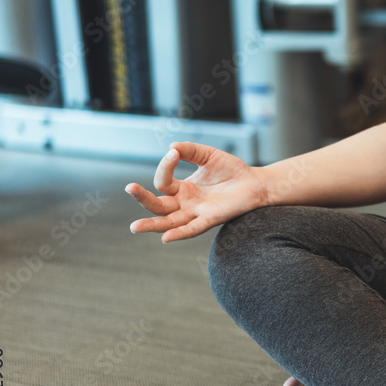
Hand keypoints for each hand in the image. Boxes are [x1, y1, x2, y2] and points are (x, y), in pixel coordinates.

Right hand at [125, 142, 270, 242]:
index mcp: (182, 188)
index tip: (174, 153)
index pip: (163, 181)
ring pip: (170, 221)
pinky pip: (193, 229)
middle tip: (130, 187)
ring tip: (135, 227)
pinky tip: (166, 238)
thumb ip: (190, 150)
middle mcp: (186, 203)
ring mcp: (197, 212)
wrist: (255, 183)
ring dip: (153, 224)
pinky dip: (180, 233)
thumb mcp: (208, 155)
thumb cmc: (232, 170)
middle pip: (158, 205)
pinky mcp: (211, 219)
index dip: (165, 166)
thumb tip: (171, 147)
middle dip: (143, 198)